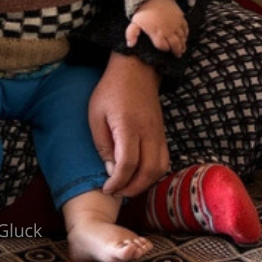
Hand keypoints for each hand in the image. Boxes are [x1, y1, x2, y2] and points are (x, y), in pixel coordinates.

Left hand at [89, 52, 167, 196]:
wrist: (137, 70)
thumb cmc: (111, 91)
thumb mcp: (96, 115)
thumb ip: (103, 144)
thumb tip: (111, 170)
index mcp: (128, 126)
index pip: (128, 163)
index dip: (117, 182)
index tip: (107, 188)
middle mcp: (148, 132)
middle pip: (148, 171)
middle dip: (132, 188)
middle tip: (116, 192)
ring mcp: (158, 133)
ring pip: (160, 168)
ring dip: (145, 183)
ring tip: (128, 186)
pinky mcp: (162, 133)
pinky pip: (164, 159)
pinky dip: (154, 173)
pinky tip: (140, 174)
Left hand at [126, 0, 187, 56]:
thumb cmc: (145, 10)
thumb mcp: (134, 22)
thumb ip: (131, 34)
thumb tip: (130, 45)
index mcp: (158, 34)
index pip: (164, 47)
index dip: (165, 50)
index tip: (165, 50)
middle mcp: (169, 31)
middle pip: (175, 45)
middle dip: (177, 51)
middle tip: (178, 55)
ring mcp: (176, 25)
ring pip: (182, 38)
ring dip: (183, 44)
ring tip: (183, 49)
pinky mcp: (180, 18)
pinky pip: (186, 28)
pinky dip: (186, 34)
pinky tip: (185, 37)